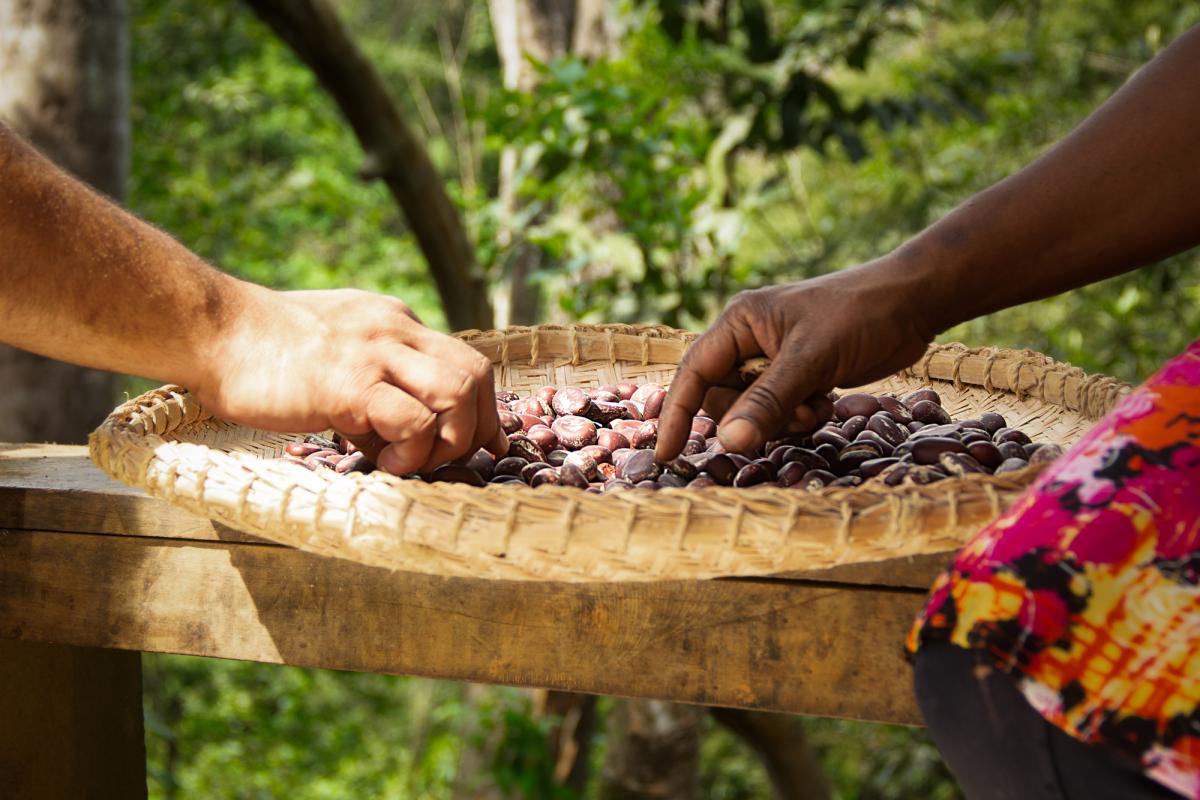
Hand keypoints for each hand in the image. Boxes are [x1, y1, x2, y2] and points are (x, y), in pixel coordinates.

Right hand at [194, 287, 506, 474]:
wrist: (211, 330)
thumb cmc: (261, 353)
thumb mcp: (333, 351)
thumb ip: (370, 379)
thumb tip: (394, 431)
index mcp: (393, 322)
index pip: (465, 361)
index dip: (480, 409)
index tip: (473, 444)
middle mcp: (394, 331)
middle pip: (476, 374)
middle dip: (475, 427)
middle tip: (443, 458)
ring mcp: (375, 354)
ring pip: (458, 392)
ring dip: (449, 440)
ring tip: (410, 460)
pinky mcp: (350, 385)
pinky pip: (414, 420)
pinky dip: (412, 451)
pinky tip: (381, 462)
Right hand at [656, 258, 932, 459]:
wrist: (912, 303)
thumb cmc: (858, 316)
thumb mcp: (809, 360)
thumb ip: (767, 402)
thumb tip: (729, 442)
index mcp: (738, 324)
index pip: (693, 374)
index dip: (676, 415)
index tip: (666, 456)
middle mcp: (749, 342)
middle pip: (723, 400)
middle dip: (752, 417)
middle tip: (790, 411)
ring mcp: (775, 361)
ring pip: (753, 412)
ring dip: (780, 420)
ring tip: (814, 404)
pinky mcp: (800, 377)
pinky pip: (780, 414)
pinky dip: (799, 417)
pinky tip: (826, 401)